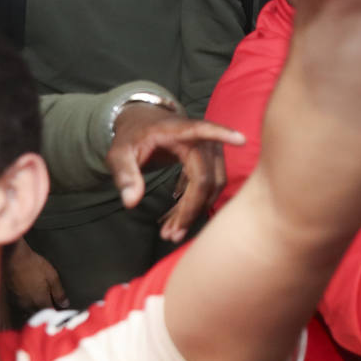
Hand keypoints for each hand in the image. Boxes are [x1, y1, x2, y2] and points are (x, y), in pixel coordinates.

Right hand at [6, 239, 68, 311]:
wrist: (15, 259)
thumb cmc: (35, 266)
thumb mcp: (52, 277)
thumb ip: (59, 292)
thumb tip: (65, 304)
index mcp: (40, 301)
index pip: (50, 313)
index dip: (56, 313)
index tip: (61, 311)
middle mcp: (28, 304)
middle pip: (39, 313)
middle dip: (46, 312)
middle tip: (53, 306)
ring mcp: (19, 301)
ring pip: (30, 310)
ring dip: (37, 309)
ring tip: (43, 303)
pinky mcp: (13, 297)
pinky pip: (22, 306)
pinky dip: (28, 305)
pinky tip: (32, 298)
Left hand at [107, 102, 246, 242]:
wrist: (142, 125)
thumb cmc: (132, 137)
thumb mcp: (119, 153)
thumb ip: (124, 175)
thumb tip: (131, 202)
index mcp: (179, 130)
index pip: (204, 131)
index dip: (223, 134)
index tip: (241, 139)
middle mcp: (200, 140)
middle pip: (206, 178)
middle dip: (191, 209)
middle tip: (171, 235)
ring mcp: (208, 150)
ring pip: (212, 185)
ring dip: (196, 210)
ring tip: (172, 232)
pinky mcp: (208, 162)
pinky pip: (208, 186)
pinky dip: (194, 204)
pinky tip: (176, 217)